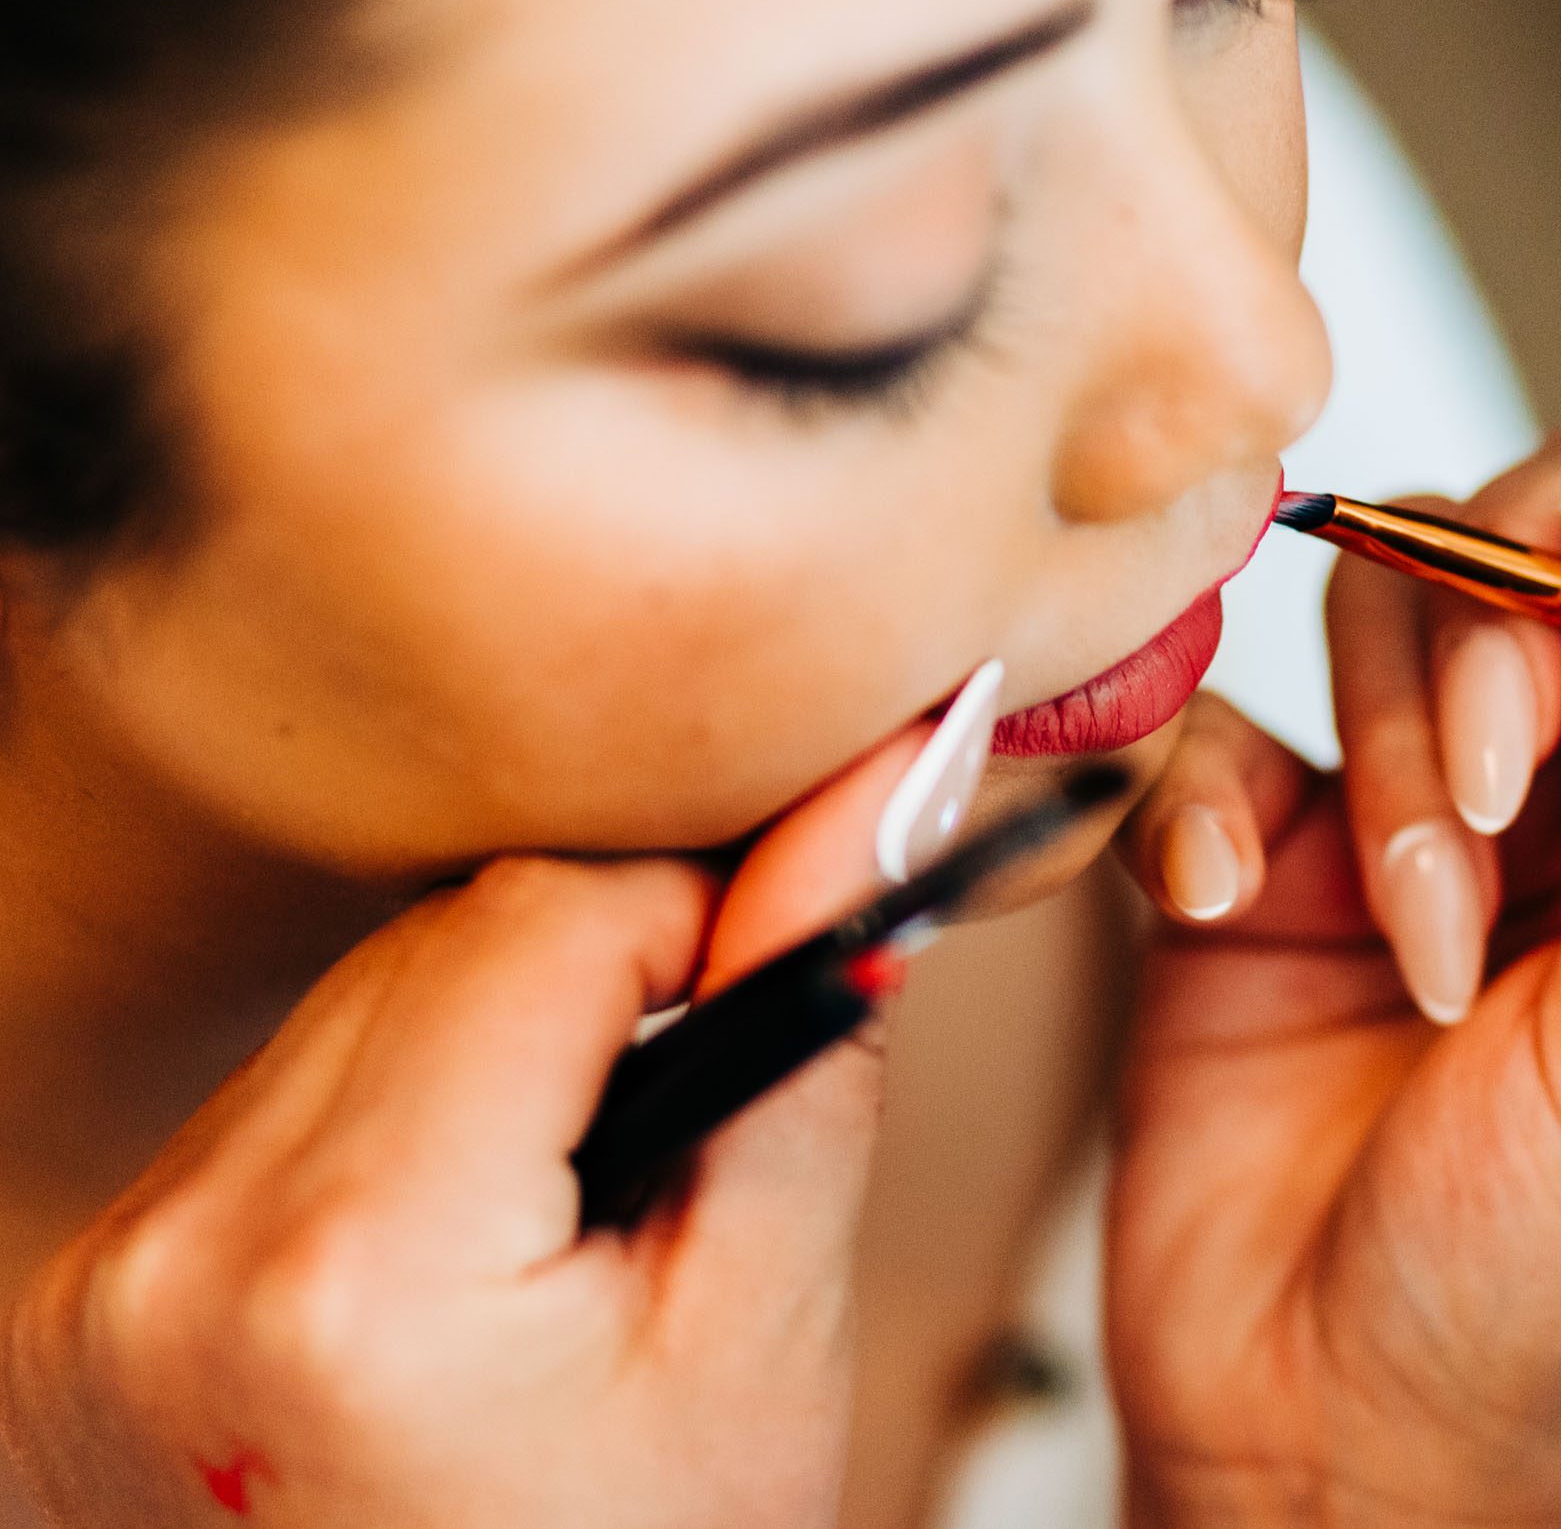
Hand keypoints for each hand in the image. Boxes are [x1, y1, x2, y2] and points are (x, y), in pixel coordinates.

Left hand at [0, 728, 930, 1526]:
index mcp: (351, 1269)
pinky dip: (386, 1135)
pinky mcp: (75, 1309)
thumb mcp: (761, 1342)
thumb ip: (804, 1055)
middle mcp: (174, 1260)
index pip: (542, 915)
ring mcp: (101, 1288)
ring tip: (569, 1213)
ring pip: (349, 1011)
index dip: (692, 913)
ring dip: (485, 1053)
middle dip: (594, 986)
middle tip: (687, 1119)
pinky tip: (460, 1252)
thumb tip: (862, 838)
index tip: (778, 945)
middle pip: (434, 947)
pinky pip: (268, 1115)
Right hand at [1110, 415, 1560, 1526]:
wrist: (1330, 1467)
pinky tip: (1226, 904)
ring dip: (1384, 756)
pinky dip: (1210, 792)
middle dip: (1509, 633)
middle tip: (1485, 795)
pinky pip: (1227, 721)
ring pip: (1397, 604)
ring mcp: (1434, 820)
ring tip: (1402, 940)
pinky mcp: (1272, 862)